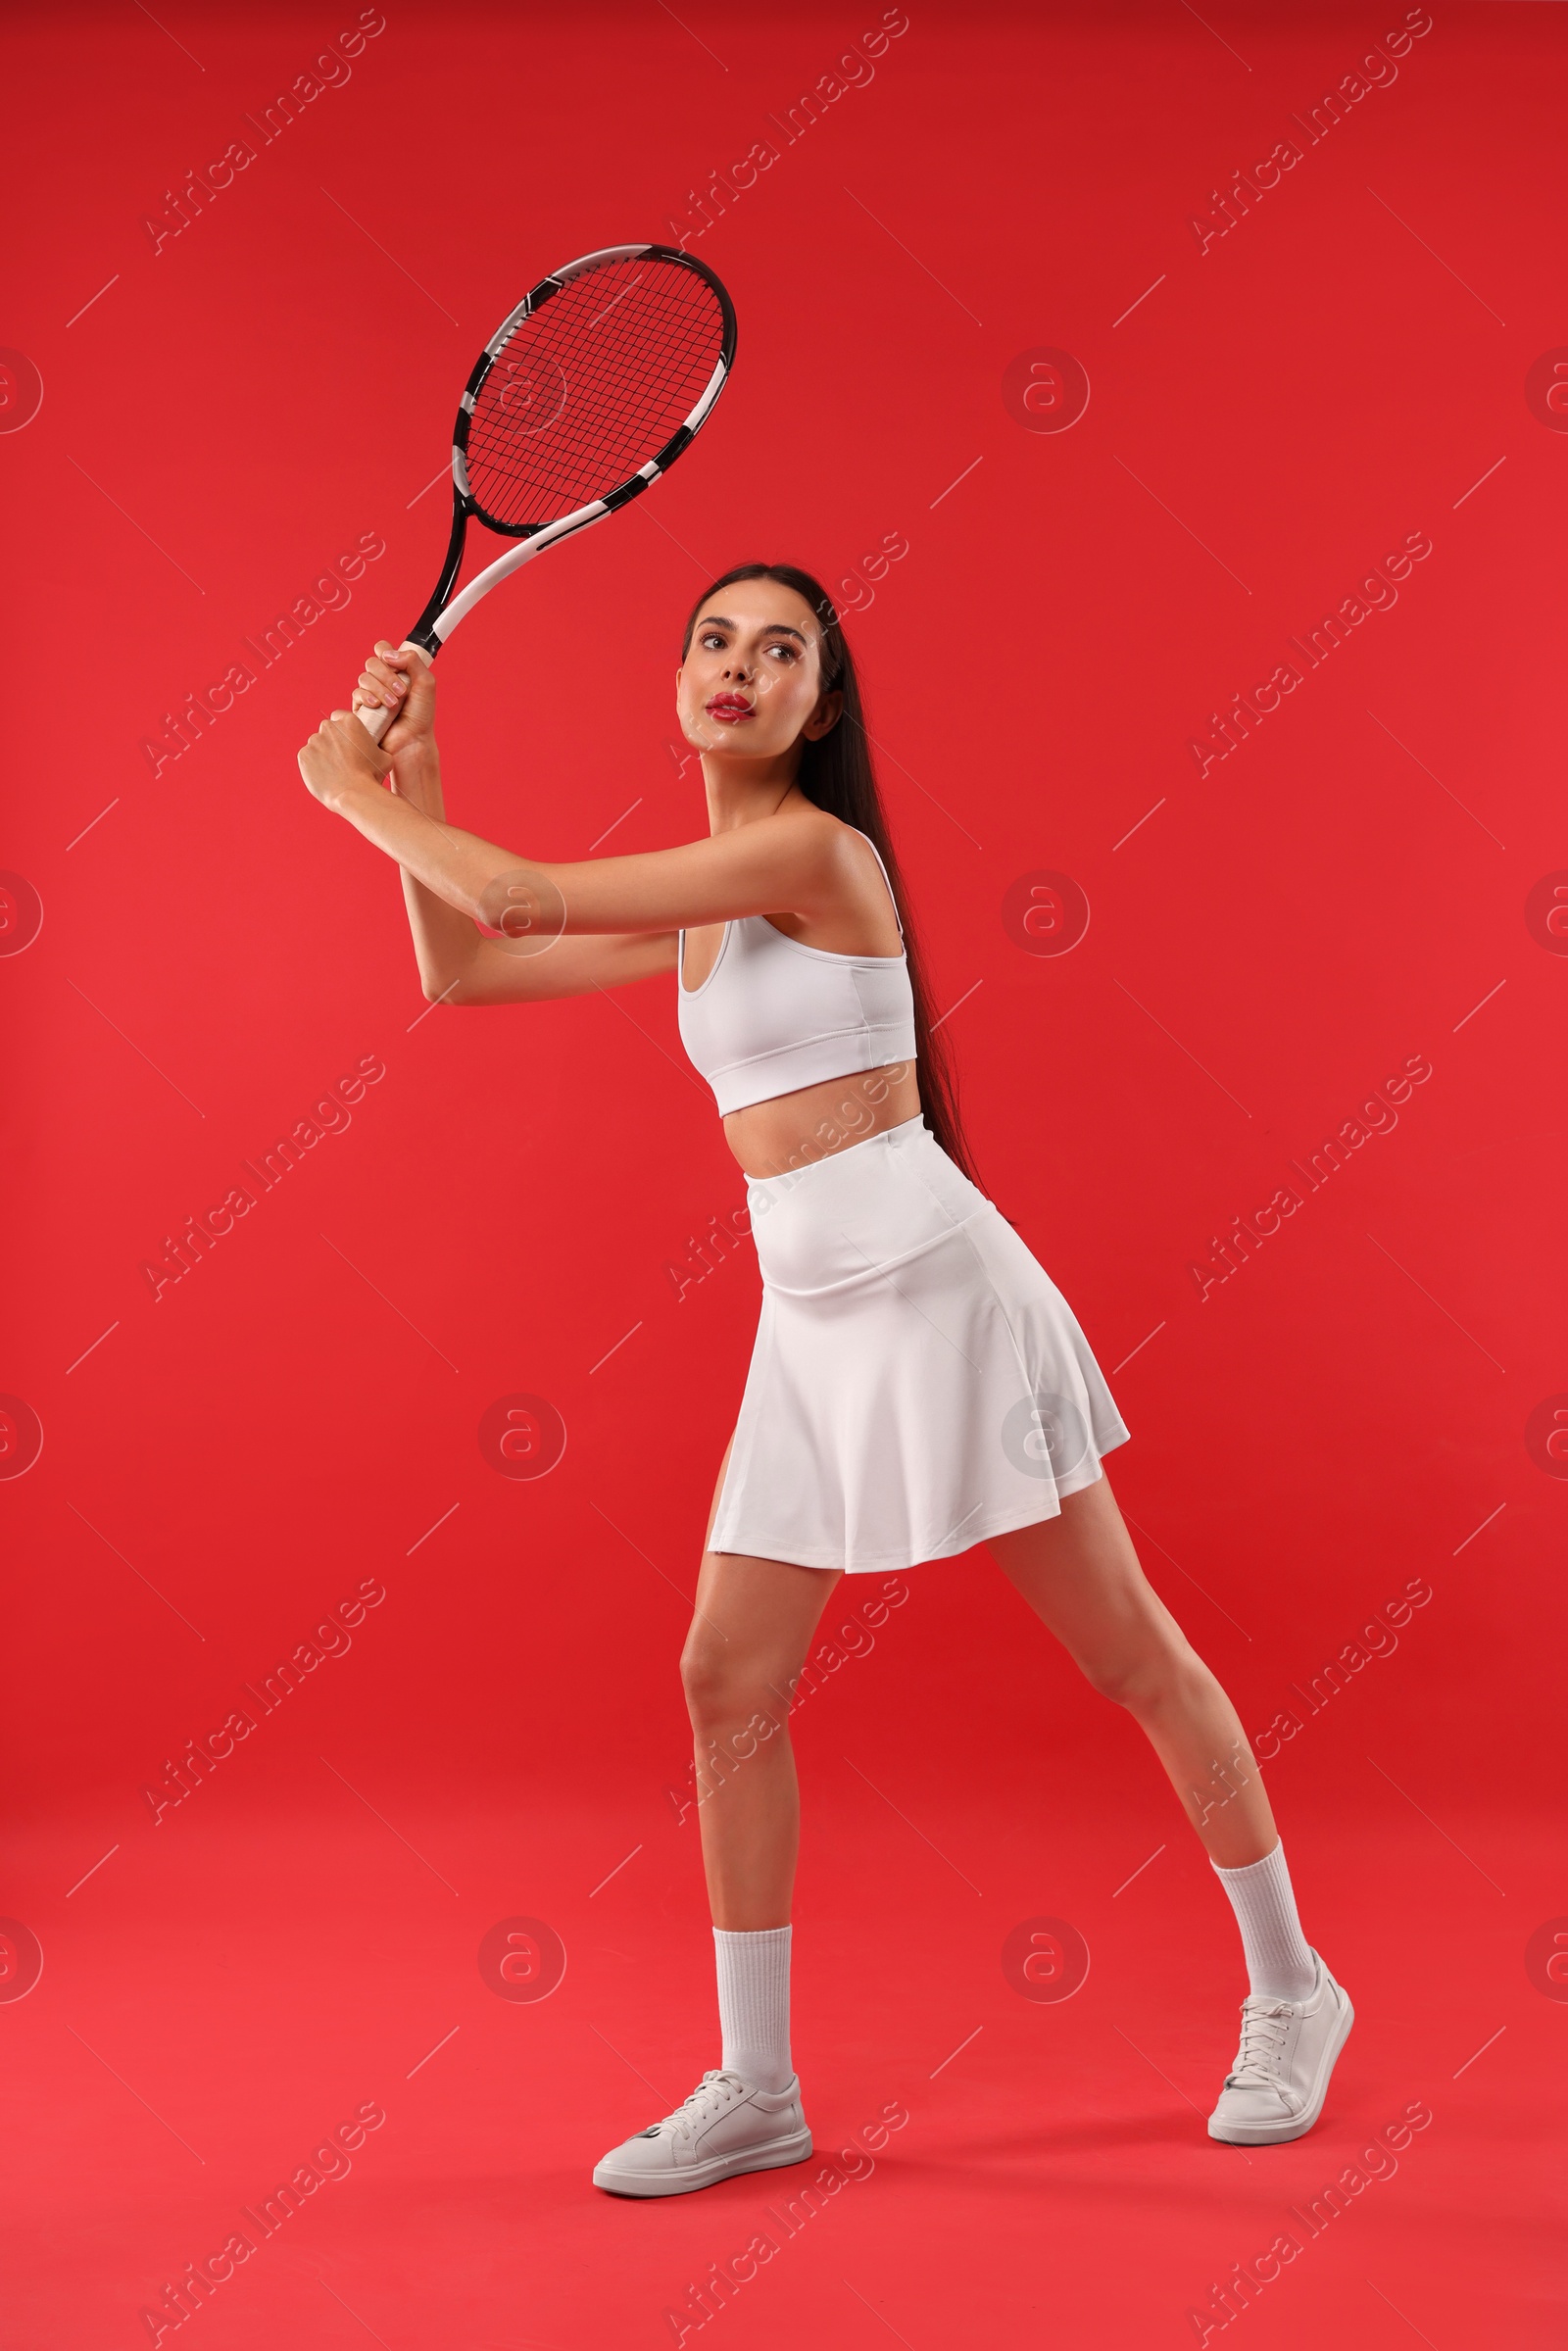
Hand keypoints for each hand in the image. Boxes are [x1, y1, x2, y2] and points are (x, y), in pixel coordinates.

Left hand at [297, 708, 393, 808]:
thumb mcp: (384, 757)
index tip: (346, 740)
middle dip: (332, 742)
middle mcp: (328, 727)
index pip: (339, 716)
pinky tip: (325, 777)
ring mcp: (314, 741)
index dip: (342, 729)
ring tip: (334, 772)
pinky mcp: (303, 755)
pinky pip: (307, 759)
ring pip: (316, 746)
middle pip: (327, 731)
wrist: (354, 794)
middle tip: (341, 760)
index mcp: (349, 721)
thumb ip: (375, 747)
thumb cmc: (371, 776)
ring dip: (322, 755)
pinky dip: (313, 766)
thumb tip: (375, 750)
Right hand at [353, 640, 435, 763]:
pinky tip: (377, 706)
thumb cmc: (421, 715)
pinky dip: (367, 697)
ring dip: (380, 689)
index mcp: (397, 670)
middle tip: (402, 692)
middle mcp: (382, 679)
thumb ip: (413, 661)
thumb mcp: (426, 683)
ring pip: (364, 677)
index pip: (382, 649)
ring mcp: (370, 693)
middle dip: (386, 675)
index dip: (384, 651)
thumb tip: (389, 654)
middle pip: (372, 662)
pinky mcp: (361, 707)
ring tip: (394, 705)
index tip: (393, 661)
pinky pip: (357, 693)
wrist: (412, 740)